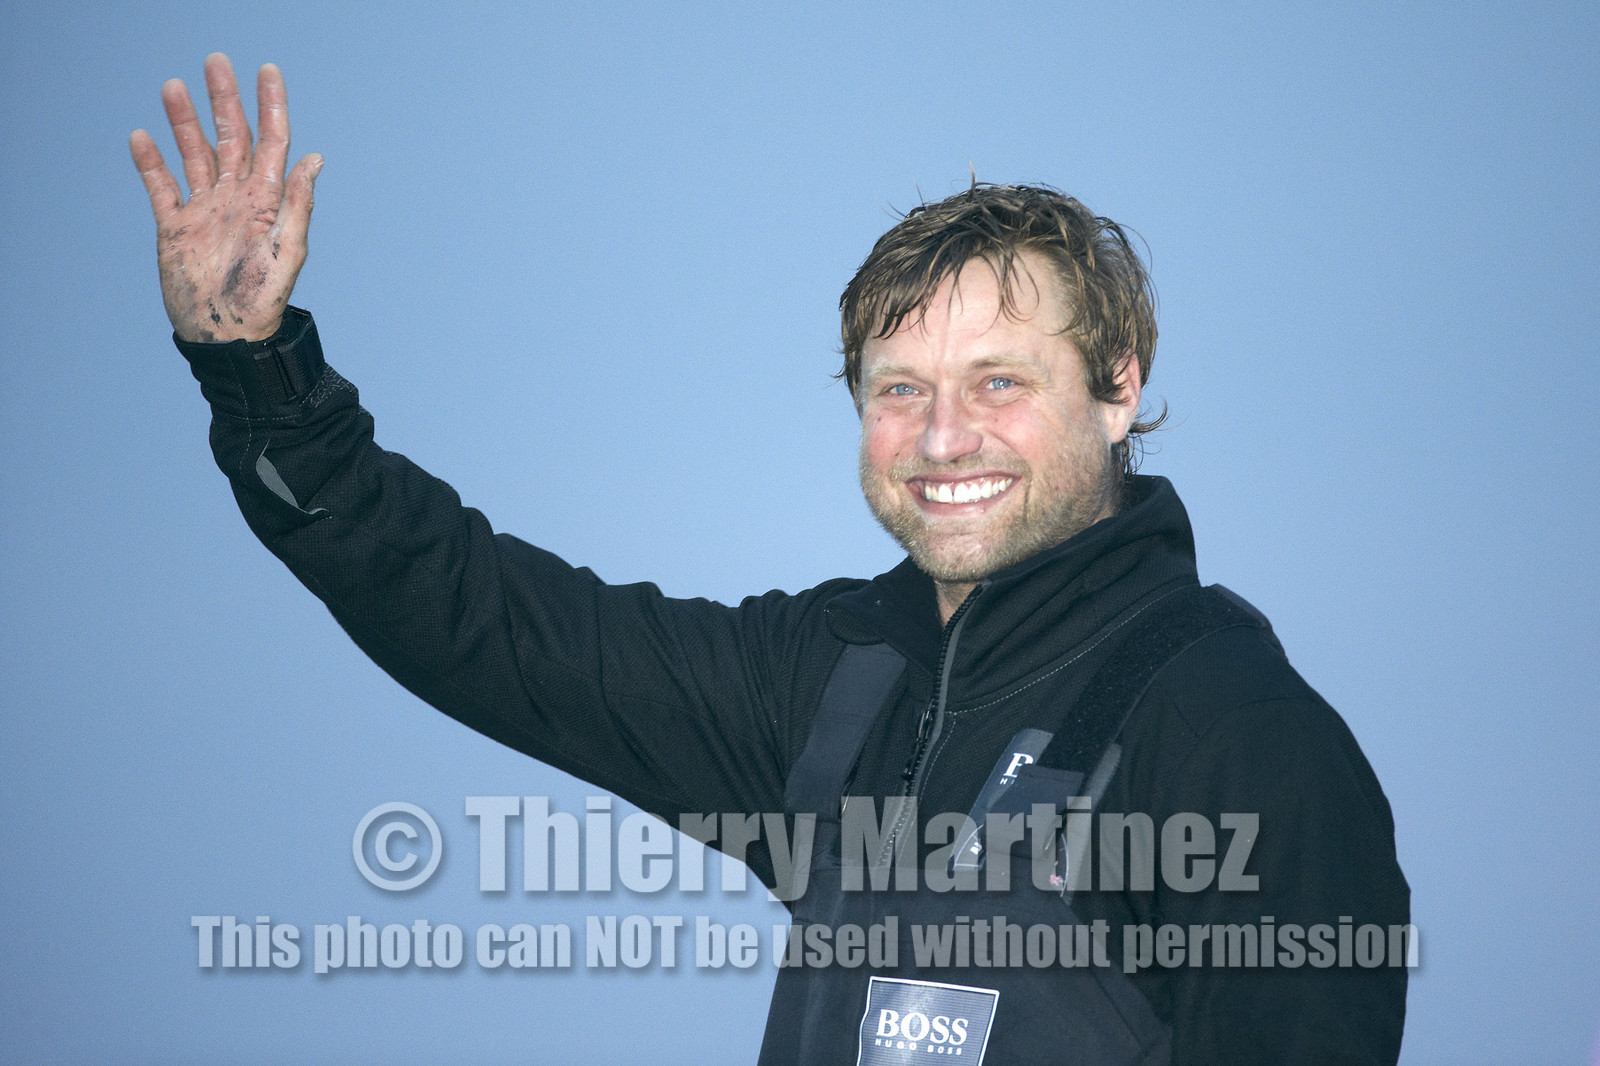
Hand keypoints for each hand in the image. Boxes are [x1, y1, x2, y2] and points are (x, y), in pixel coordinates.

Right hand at [130, 54, 322, 342]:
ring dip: (184, 121)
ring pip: (194, 154)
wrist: (227, 338)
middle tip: (216, 61)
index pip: (272, 143)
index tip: (267, 72)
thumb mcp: (287, 252)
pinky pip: (161, 187)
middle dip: (224, 100)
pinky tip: (142, 136)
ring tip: (173, 87)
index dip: (271, 107)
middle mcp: (237, 199)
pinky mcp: (176, 228)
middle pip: (230, 138)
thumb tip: (314, 159)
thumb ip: (297, 205)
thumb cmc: (263, 302)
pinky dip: (151, 163)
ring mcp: (206, 211)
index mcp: (268, 201)